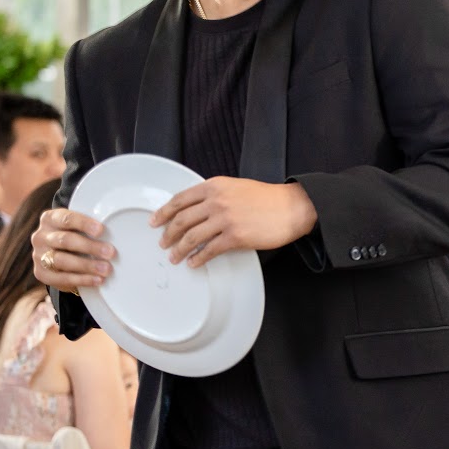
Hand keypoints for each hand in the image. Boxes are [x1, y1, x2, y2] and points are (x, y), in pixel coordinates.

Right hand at [32, 207, 114, 289]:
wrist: (60, 255)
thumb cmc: (76, 235)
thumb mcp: (80, 227)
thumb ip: (91, 227)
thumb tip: (119, 233)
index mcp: (50, 218)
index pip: (66, 218)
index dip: (84, 224)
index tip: (101, 230)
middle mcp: (41, 236)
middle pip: (65, 240)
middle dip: (90, 247)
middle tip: (110, 253)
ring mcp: (38, 255)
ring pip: (62, 260)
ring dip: (87, 265)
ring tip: (106, 269)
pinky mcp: (41, 273)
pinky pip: (61, 278)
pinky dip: (81, 279)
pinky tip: (97, 280)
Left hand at [150, 177, 318, 268]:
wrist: (292, 207)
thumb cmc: (268, 198)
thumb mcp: (236, 187)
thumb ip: (215, 195)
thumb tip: (196, 210)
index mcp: (215, 186)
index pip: (180, 200)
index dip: (163, 212)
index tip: (155, 221)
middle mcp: (217, 201)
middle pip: (182, 220)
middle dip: (168, 234)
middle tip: (163, 243)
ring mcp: (225, 219)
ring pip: (191, 237)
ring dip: (179, 249)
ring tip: (175, 257)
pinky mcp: (235, 237)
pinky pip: (209, 250)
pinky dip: (198, 258)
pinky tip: (194, 262)